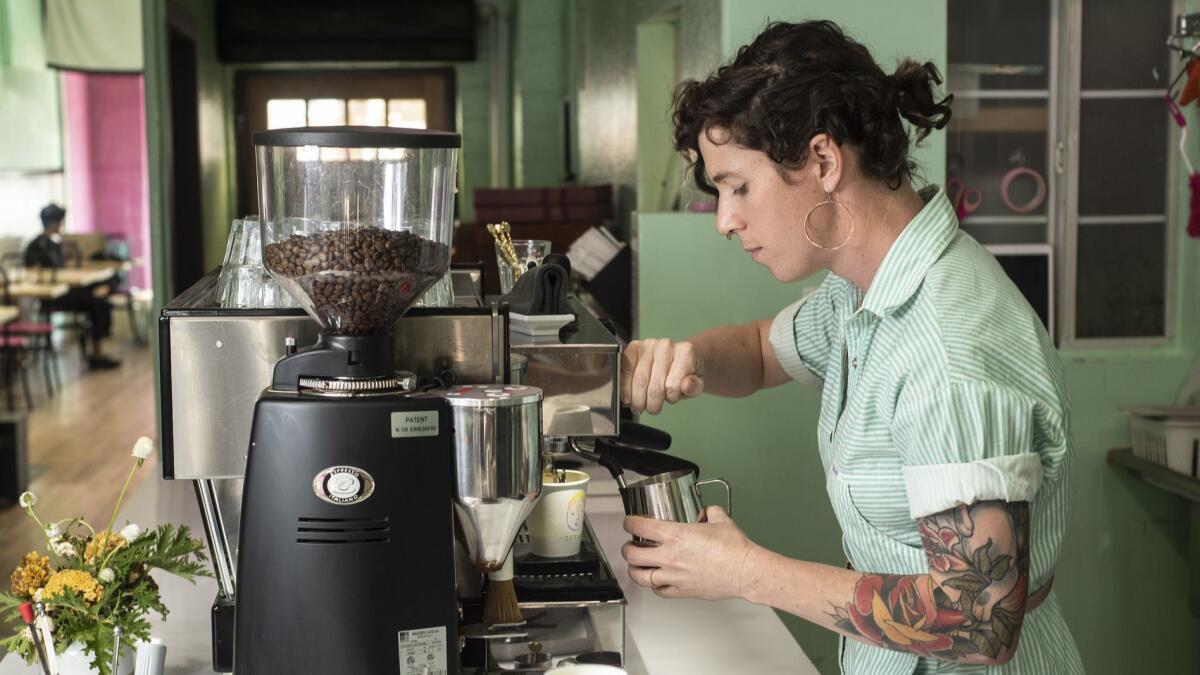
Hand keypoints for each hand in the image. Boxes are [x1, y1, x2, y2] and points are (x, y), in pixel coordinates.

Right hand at [621, 338, 704, 413]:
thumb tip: (687, 385)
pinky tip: (629, 395)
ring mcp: (648, 345)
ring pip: (638, 380)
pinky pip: (624, 370)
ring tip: (640, 405)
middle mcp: (666, 345)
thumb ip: (695, 387)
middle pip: (654, 385)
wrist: (680, 359)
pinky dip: (625, 387)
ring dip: (638, 399)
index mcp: (685, 352)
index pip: (673, 384)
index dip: (670, 398)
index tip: (671, 399)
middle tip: (652, 409)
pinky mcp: (633, 347)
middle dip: (651, 403)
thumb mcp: (697, 383)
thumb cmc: (686, 372)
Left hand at [621, 506, 756, 600]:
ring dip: (634, 569)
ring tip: (636, 565)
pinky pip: (659, 591)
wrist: (745, 571)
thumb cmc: (735, 549)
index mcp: (676, 535)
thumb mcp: (720, 519)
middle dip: (627, 548)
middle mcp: (670, 557)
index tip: (629, 522)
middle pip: (632, 554)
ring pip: (640, 576)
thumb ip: (709, 512)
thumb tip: (706, 512)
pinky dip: (654, 586)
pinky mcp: (682, 591)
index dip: (629, 522)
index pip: (639, 527)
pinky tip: (657, 581)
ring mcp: (674, 576)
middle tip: (630, 544)